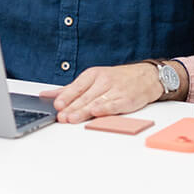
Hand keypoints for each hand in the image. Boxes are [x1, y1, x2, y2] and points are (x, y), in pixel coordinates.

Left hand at [46, 63, 162, 122]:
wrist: (146, 77)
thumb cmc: (117, 79)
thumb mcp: (93, 79)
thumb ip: (71, 89)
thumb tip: (47, 95)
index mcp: (93, 74)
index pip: (77, 86)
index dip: (66, 96)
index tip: (57, 104)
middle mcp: (103, 81)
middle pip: (85, 96)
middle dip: (72, 107)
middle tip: (61, 117)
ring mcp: (115, 90)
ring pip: (96, 102)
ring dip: (83, 111)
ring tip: (71, 119)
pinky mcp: (126, 99)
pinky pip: (114, 105)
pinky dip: (105, 109)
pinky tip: (96, 112)